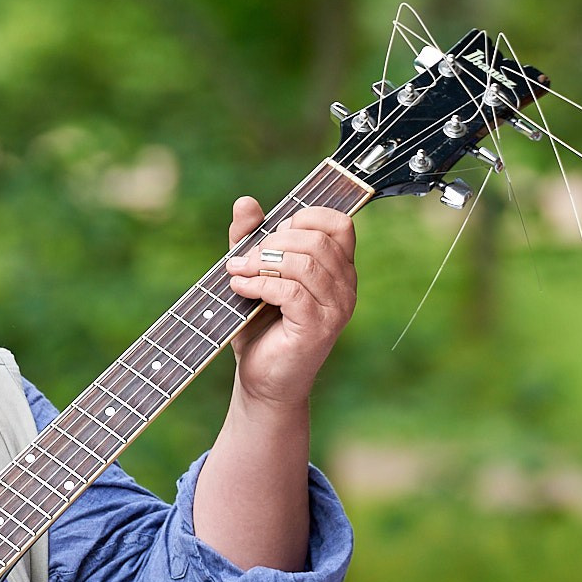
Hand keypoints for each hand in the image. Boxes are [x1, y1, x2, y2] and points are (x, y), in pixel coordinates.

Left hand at [220, 196, 356, 408]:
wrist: (261, 379)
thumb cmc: (260, 326)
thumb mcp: (253, 273)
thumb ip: (250, 238)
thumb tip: (245, 202)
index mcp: (338, 268)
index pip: (339, 223)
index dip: (304, 217)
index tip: (272, 233)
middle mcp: (345, 286)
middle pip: (317, 240)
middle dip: (273, 241)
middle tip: (242, 259)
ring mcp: (336, 309)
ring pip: (305, 264)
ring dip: (261, 262)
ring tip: (236, 273)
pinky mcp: (318, 329)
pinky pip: (291, 291)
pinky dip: (260, 284)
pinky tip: (240, 288)